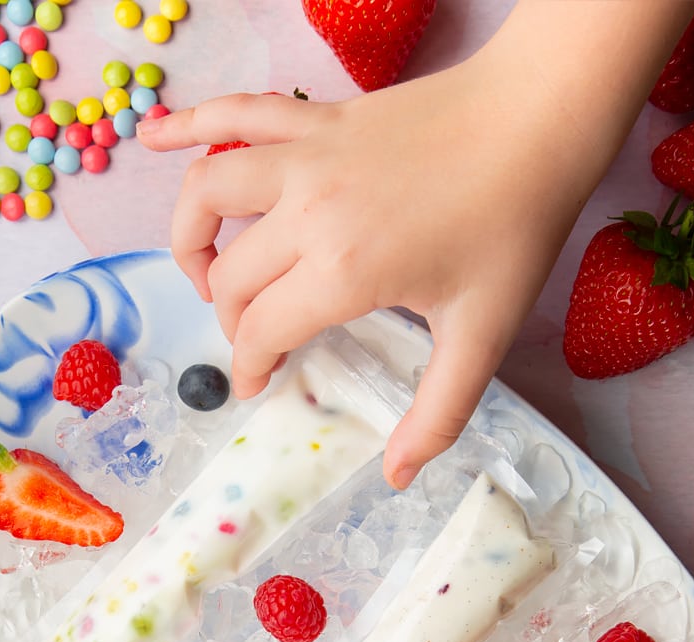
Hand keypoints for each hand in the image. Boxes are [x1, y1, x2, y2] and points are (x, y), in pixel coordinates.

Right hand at [140, 70, 586, 488]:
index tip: (258, 385)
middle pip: (229, 276)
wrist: (537, 120)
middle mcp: (308, 212)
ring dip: (189, 235)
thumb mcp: (482, 336)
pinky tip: (155, 137)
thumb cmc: (513, 226)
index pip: (259, 330)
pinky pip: (235, 115)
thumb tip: (397, 476)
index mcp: (343, 271)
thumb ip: (435, 415)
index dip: (248, 366)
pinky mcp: (317, 120)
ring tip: (202, 268)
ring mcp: (307, 157)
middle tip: (258, 340)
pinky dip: (189, 123)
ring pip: (207, 191)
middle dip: (230, 320)